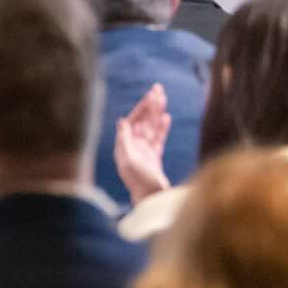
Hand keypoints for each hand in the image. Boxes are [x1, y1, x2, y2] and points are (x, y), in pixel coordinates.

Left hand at [113, 84, 171, 204]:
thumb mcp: (128, 160)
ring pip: (151, 127)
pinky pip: (158, 138)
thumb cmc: (139, 182)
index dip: (142, 107)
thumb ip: (124, 140)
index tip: (151, 95)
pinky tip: (165, 117)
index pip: (134, 120)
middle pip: (143, 120)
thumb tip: (122, 121)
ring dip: (157, 112)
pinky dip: (161, 127)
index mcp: (125, 145)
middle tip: (158, 87)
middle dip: (150, 104)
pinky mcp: (153, 158)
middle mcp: (132, 146)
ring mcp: (144, 151)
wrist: (151, 199)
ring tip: (163, 97)